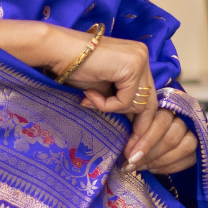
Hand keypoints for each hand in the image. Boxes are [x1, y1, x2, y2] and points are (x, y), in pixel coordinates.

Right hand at [59, 33, 165, 163]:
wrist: (57, 52)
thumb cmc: (74, 70)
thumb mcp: (104, 90)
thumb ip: (121, 102)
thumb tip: (135, 127)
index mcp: (137, 60)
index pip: (147, 97)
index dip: (141, 125)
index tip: (134, 149)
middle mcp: (143, 56)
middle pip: (150, 103)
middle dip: (140, 131)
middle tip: (131, 154)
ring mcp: (140, 59)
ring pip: (139, 104)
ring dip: (112, 109)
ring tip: (90, 100)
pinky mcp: (133, 65)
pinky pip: (127, 100)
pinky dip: (107, 104)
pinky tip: (90, 94)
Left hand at [131, 112, 197, 175]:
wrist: (156, 129)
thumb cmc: (140, 122)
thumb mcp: (133, 118)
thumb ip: (132, 125)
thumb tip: (126, 146)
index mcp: (168, 105)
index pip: (161, 122)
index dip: (145, 141)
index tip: (129, 155)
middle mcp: (184, 117)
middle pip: (171, 138)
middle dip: (149, 154)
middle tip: (131, 164)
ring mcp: (195, 132)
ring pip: (183, 148)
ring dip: (158, 161)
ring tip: (140, 167)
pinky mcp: (199, 147)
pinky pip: (189, 160)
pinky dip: (169, 167)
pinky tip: (152, 169)